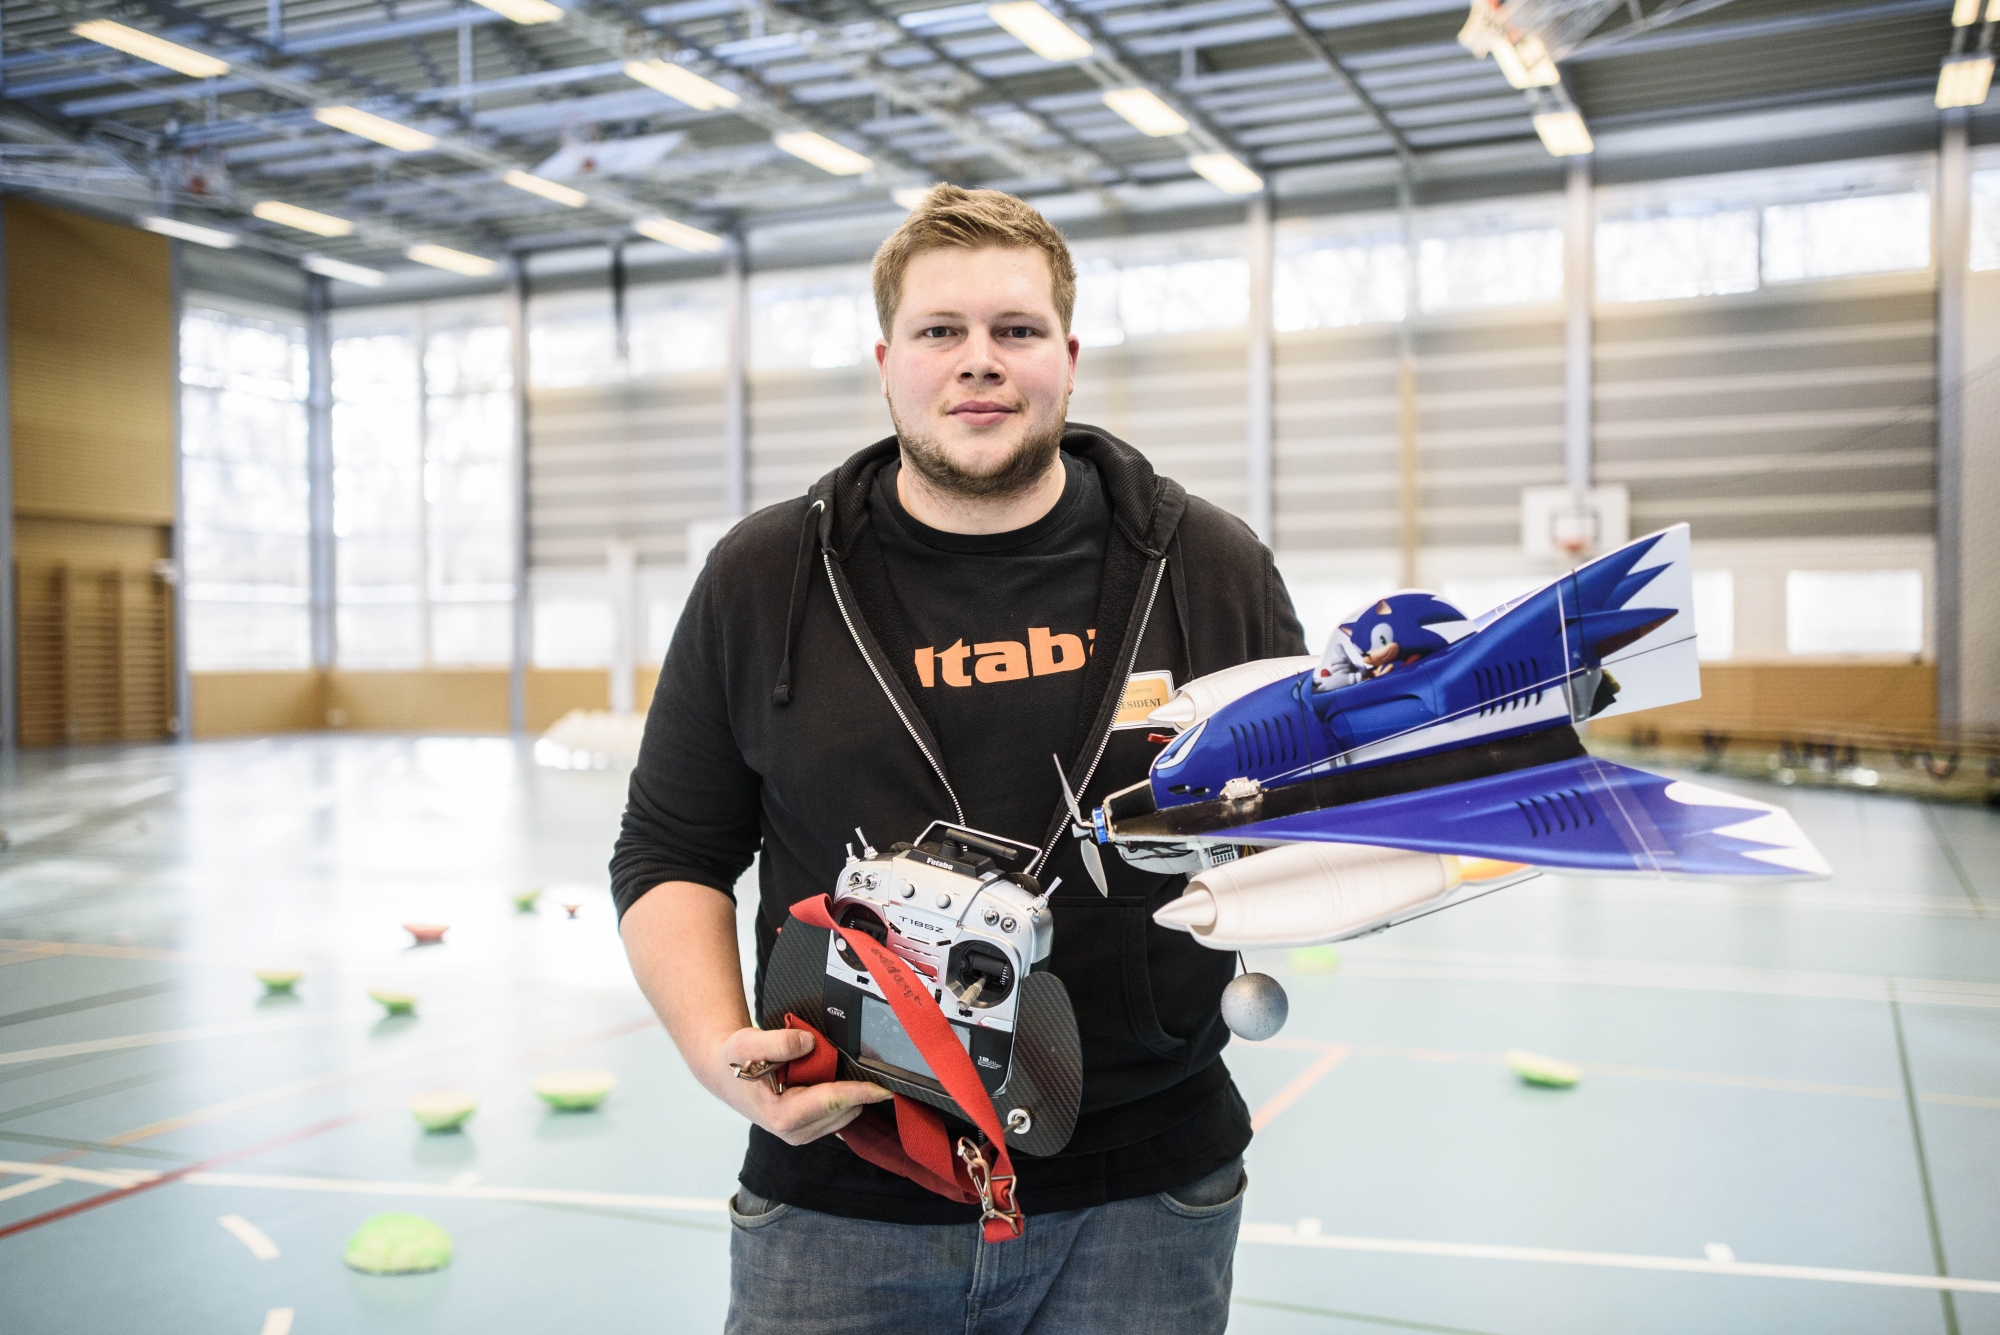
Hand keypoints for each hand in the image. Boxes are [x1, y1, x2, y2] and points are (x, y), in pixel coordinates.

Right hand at [715, 1025, 890, 1145]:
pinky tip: (827, 1078)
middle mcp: (795, 1131)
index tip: (885, 1088)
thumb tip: (809, 1043)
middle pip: (843, 1108)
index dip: (860, 1093)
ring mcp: (804, 1132)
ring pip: (845, 1112)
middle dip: (851, 1085)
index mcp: (782, 1116)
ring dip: (846, 1091)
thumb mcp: (748, 1043)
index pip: (832, 1102)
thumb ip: (778, 1042)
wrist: (724, 1072)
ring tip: (820, 1067)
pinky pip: (839, 1112)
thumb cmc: (735, 1060)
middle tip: (834, 1057)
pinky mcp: (810, 1128)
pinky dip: (842, 1096)